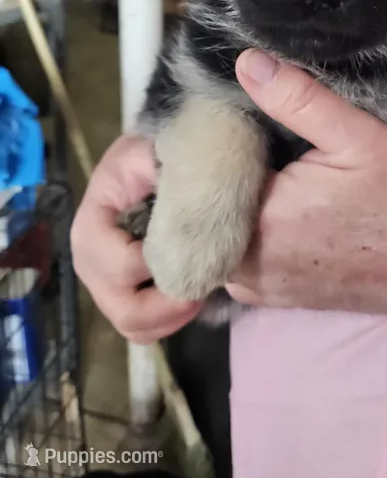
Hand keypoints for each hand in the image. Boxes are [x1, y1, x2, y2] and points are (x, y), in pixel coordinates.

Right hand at [71, 135, 201, 343]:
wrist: (152, 158)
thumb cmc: (152, 154)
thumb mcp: (152, 152)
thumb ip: (160, 172)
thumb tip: (175, 197)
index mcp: (92, 226)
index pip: (120, 266)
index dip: (156, 268)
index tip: (192, 251)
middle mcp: (91, 260)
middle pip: (121, 307)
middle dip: (166, 305)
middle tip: (204, 288)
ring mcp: (105, 281)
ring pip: (132, 323)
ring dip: (169, 317)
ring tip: (200, 292)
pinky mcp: (125, 291)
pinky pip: (141, 326)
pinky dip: (167, 321)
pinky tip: (192, 296)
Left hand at [227, 50, 386, 324]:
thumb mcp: (358, 137)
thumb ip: (297, 99)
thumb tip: (245, 62)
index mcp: (259, 222)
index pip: (207, 170)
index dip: (220, 139)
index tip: (241, 119)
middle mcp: (245, 266)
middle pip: (207, 202)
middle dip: (224, 169)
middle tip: (257, 139)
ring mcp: (255, 288)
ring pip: (218, 229)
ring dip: (234, 199)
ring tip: (270, 170)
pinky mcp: (270, 296)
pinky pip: (236, 255)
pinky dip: (247, 227)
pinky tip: (278, 203)